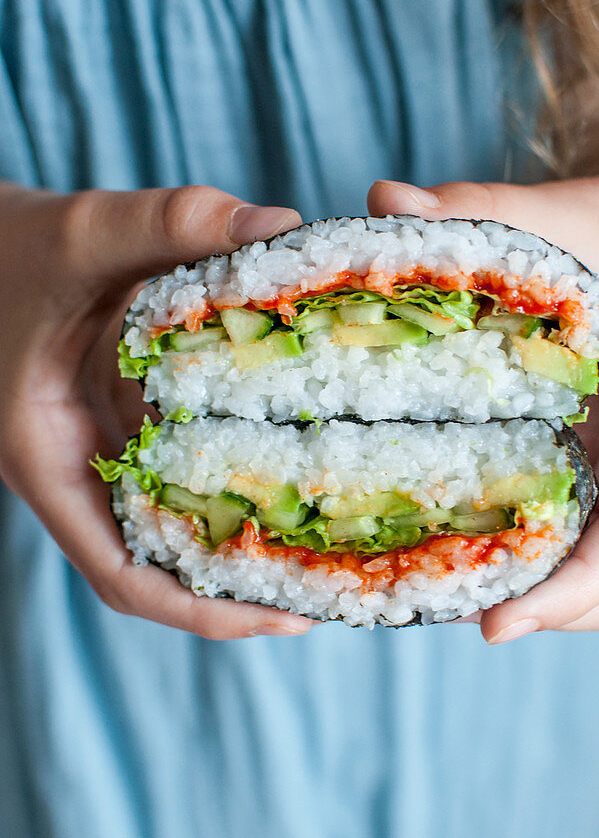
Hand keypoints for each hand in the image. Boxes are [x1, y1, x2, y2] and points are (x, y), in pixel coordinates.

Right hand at [0, 183, 312, 638]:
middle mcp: (78, 472)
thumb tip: (284, 226)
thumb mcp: (85, 230)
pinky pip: (178, 471)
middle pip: (160, 566)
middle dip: (238, 589)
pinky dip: (231, 477)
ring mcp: (101, 451)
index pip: (124, 575)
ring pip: (172, 523)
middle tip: (329, 590)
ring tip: (327, 547)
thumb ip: (172, 221)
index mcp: (50, 461)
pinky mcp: (122, 421)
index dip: (202, 611)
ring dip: (241, 541)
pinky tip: (290, 462)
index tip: (284, 615)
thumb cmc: (8, 246)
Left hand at [367, 147, 598, 640]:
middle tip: (461, 609)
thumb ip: (490, 210)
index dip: (574, 585)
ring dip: (560, 599)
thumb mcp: (587, 211)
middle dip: (559, 609)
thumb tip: (382, 205)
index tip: (496, 625)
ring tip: (466, 588)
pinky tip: (490, 545)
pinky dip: (560, 565)